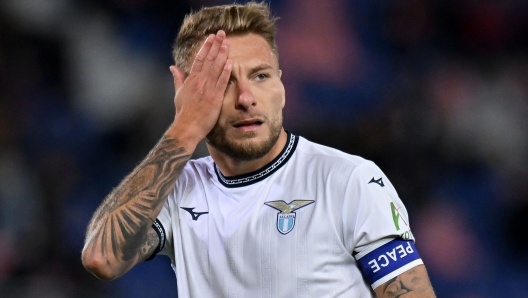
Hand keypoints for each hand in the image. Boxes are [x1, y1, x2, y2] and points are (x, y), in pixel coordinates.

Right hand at [167, 30, 231, 145]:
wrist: (187, 127)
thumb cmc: (183, 112)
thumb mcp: (178, 93)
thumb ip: (178, 79)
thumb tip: (172, 67)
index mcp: (191, 80)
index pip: (199, 59)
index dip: (206, 47)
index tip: (211, 37)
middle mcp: (199, 82)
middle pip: (209, 59)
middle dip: (216, 45)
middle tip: (222, 33)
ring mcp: (207, 89)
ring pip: (216, 68)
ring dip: (222, 54)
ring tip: (227, 43)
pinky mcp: (214, 98)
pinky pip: (221, 82)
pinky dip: (226, 72)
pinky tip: (230, 62)